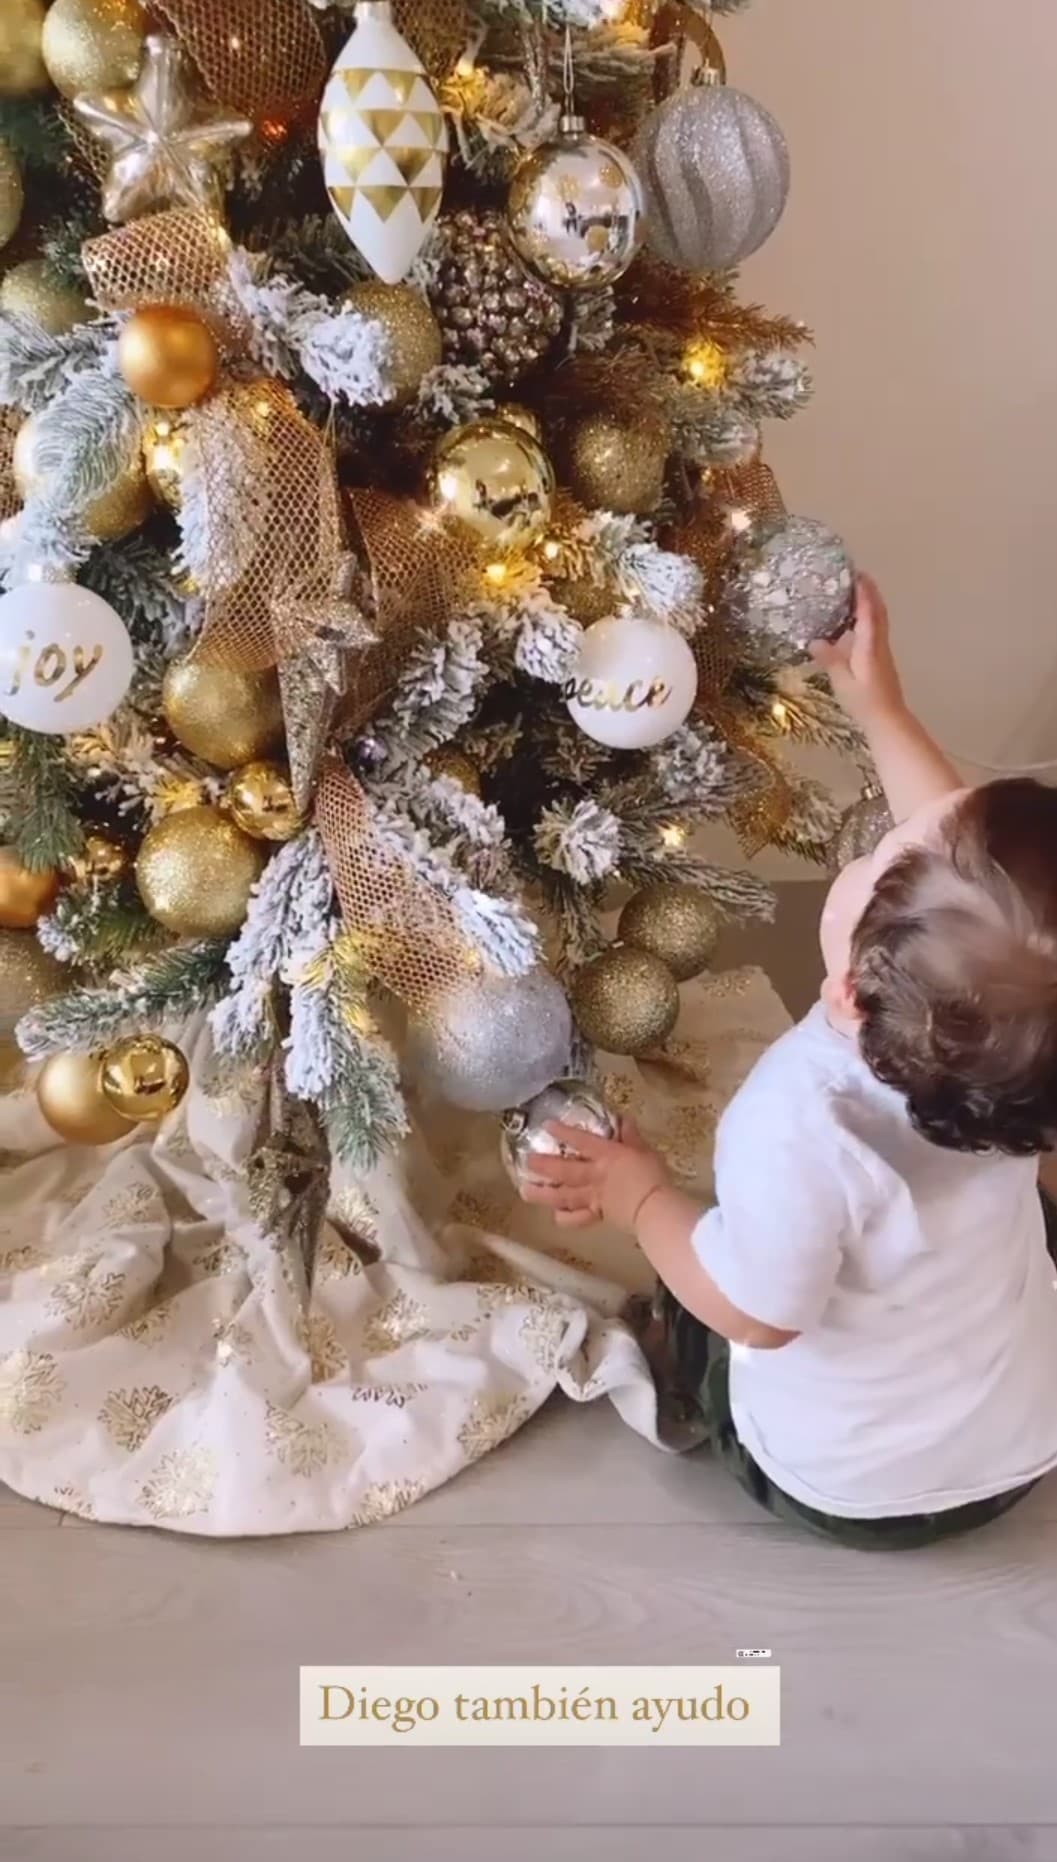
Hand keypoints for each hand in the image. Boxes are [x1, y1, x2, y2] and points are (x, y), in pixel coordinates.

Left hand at [521, 1119, 668, 1231]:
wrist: (655, 1209)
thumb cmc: (653, 1176)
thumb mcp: (645, 1150)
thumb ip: (631, 1136)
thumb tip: (623, 1119)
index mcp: (607, 1156)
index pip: (581, 1141)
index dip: (563, 1132)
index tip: (546, 1126)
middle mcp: (594, 1176)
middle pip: (564, 1170)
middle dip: (544, 1165)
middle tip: (526, 1161)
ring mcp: (593, 1198)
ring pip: (563, 1196)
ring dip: (542, 1194)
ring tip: (525, 1191)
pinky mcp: (597, 1216)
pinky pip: (576, 1219)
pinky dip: (564, 1218)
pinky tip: (556, 1215)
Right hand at [810, 573, 903, 726]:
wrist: (888, 720)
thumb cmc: (864, 702)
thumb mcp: (841, 680)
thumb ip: (829, 658)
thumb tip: (814, 640)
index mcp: (869, 645)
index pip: (868, 611)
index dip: (863, 591)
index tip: (856, 573)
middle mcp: (879, 643)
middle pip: (878, 611)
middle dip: (869, 592)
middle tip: (855, 577)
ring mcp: (882, 652)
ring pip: (878, 621)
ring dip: (869, 604)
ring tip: (854, 595)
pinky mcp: (881, 660)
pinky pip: (875, 631)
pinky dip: (867, 619)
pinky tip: (854, 625)